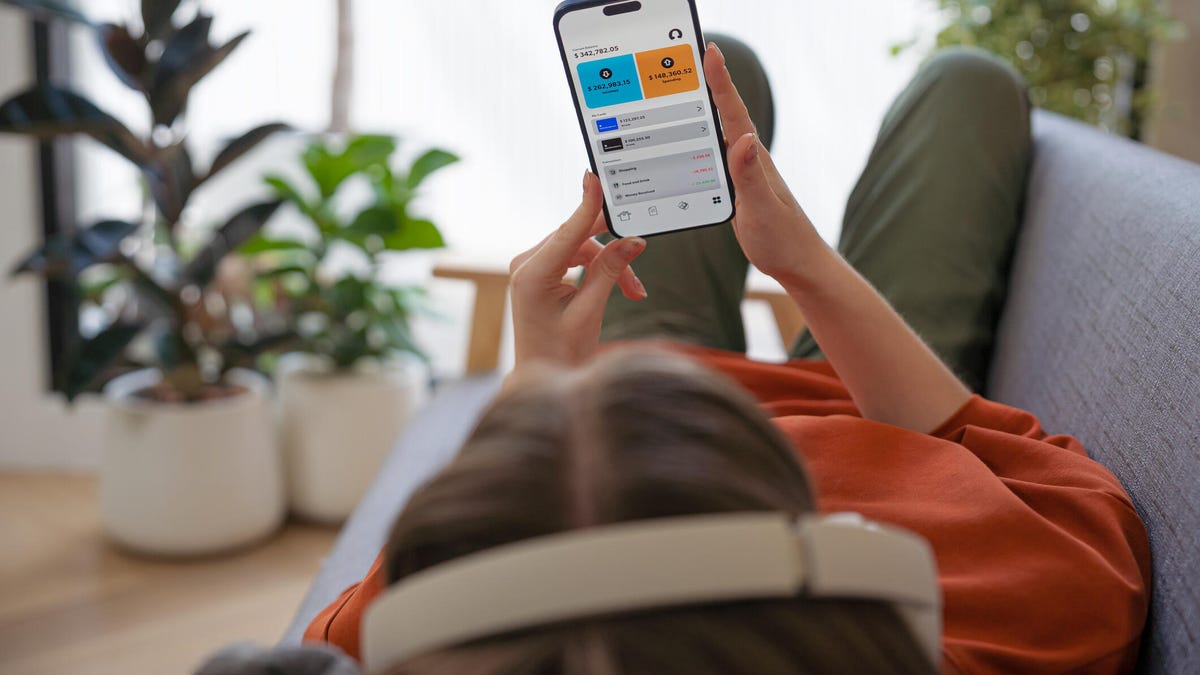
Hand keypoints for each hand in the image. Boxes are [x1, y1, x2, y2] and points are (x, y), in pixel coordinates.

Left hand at [508, 171, 646, 366]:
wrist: (544, 374)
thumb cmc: (562, 351)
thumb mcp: (591, 311)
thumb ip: (610, 271)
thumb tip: (632, 240)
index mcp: (532, 275)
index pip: (567, 232)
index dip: (586, 205)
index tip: (594, 179)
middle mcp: (526, 265)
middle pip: (578, 239)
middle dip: (612, 252)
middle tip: (639, 258)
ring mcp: (530, 267)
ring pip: (581, 248)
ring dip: (609, 265)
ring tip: (634, 291)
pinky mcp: (539, 272)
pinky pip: (574, 257)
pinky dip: (597, 269)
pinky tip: (620, 287)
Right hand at [704, 42, 829, 288]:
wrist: (797, 263)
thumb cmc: (784, 239)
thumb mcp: (762, 209)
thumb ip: (751, 176)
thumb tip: (744, 140)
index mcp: (754, 159)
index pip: (734, 113)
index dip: (721, 82)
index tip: (710, 52)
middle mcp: (748, 160)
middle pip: (723, 115)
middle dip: (707, 84)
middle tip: (686, 58)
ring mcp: (742, 173)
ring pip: (717, 135)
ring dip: (702, 110)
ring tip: (681, 88)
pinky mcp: (735, 188)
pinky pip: (713, 157)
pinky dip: (699, 142)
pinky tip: (685, 142)